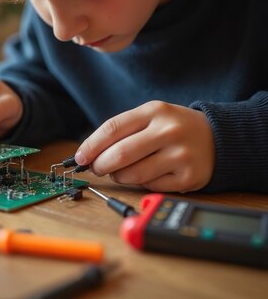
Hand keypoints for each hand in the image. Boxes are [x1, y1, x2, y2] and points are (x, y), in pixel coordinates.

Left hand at [75, 101, 215, 191]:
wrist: (218, 137)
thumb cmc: (173, 128)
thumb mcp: (151, 117)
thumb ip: (122, 131)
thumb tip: (88, 155)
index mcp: (155, 111)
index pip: (112, 129)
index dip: (90, 146)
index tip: (80, 157)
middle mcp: (168, 131)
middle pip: (120, 154)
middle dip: (100, 165)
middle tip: (97, 168)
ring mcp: (180, 155)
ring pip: (133, 174)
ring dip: (118, 177)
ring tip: (120, 172)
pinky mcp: (188, 177)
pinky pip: (150, 186)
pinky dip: (140, 185)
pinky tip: (145, 175)